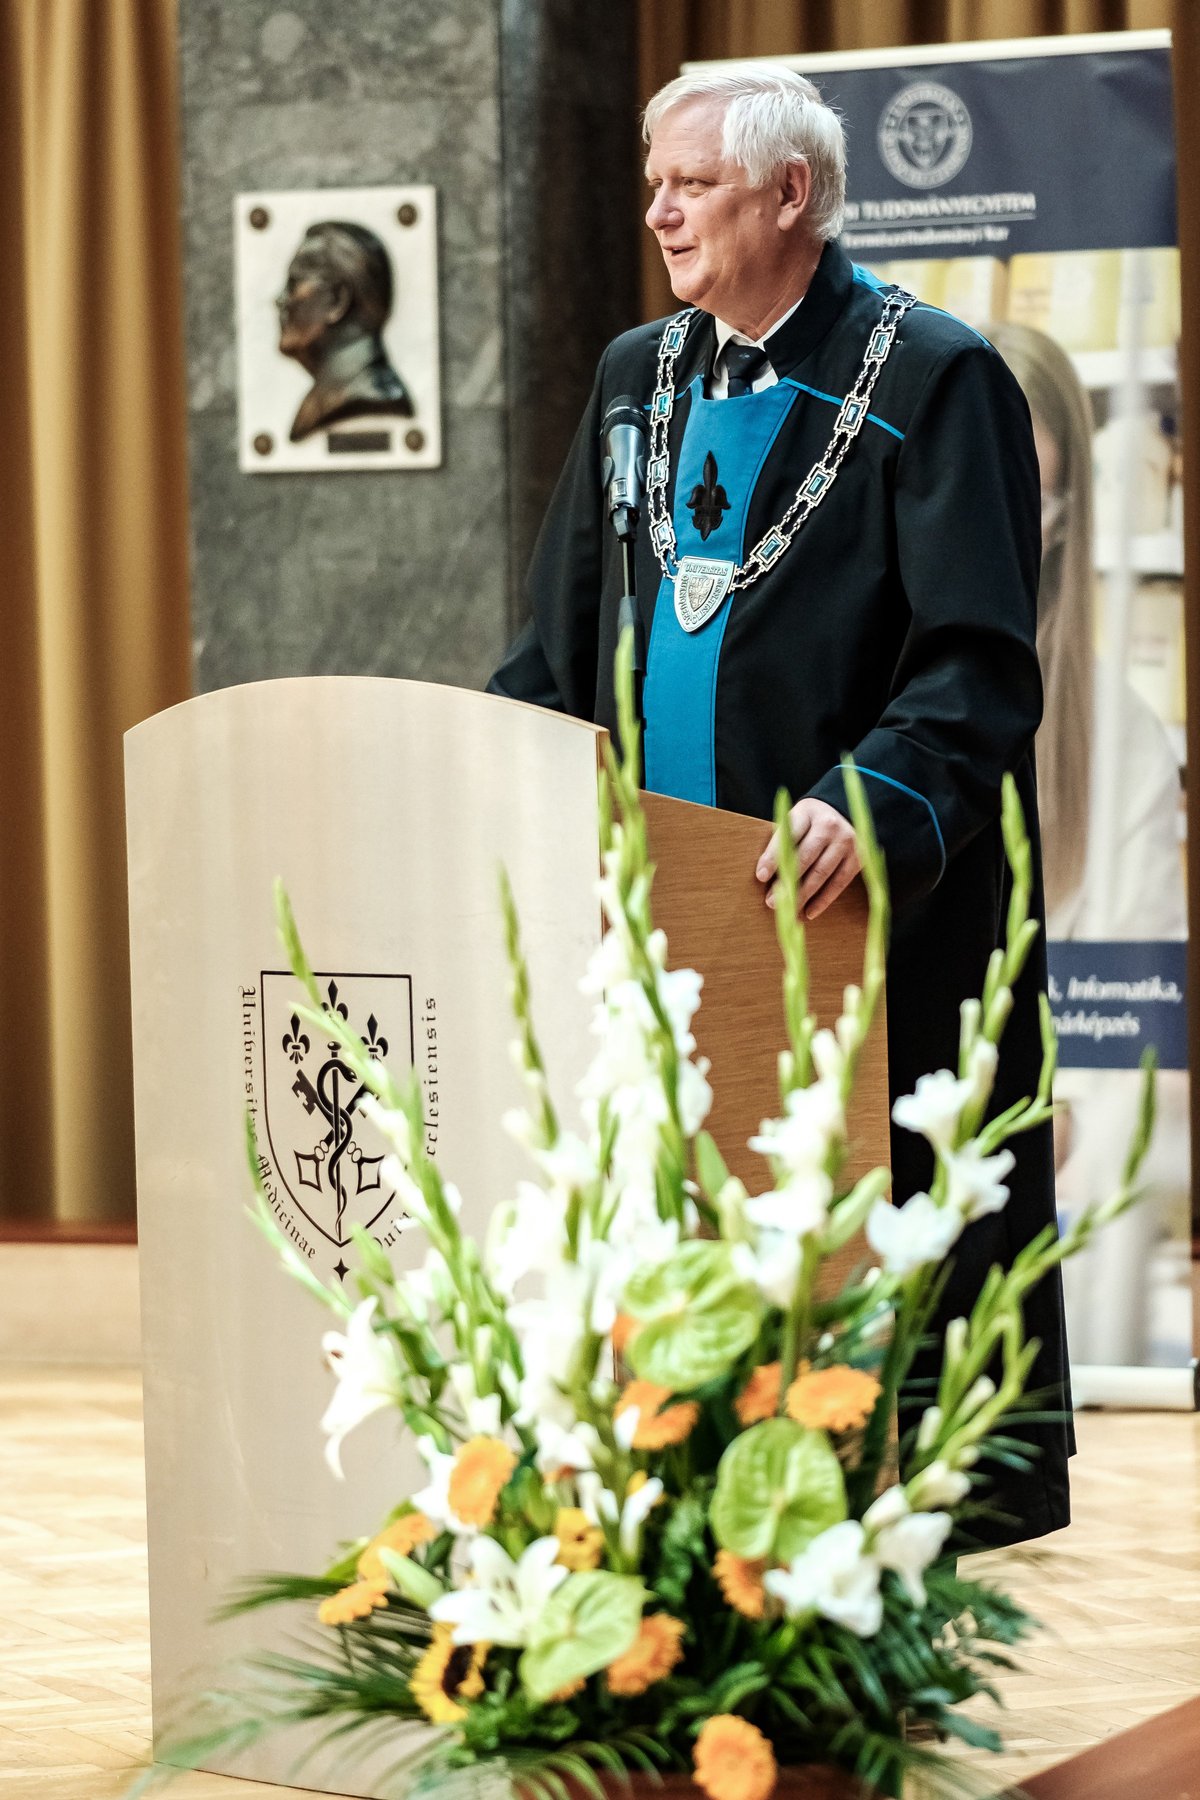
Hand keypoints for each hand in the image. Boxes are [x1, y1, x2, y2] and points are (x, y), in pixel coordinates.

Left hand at [755, 798, 860, 921]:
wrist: (845, 812)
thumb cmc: (811, 821)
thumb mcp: (796, 820)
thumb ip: (784, 841)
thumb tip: (766, 875)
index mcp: (807, 813)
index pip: (788, 836)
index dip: (774, 856)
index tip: (761, 876)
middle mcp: (829, 826)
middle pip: (806, 857)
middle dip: (787, 881)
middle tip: (771, 901)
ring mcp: (846, 842)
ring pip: (822, 873)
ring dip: (803, 895)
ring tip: (788, 910)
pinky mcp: (858, 857)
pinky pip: (839, 883)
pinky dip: (823, 900)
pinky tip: (809, 912)